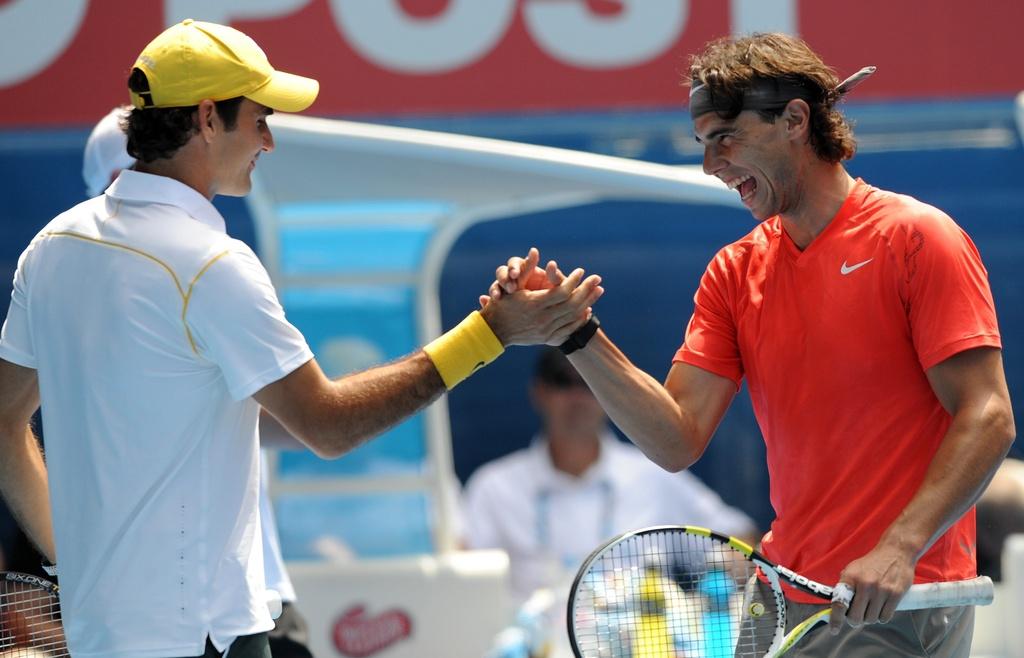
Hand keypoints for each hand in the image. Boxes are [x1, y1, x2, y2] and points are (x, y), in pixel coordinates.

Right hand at [479, 247, 561, 306]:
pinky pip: (492, 299)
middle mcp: (514, 277)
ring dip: (495, 289)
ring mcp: (505, 289)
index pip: (515, 263)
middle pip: (502, 272)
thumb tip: (552, 264)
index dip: (514, 267)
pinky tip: (485, 302)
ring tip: (497, 296)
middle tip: (508, 288)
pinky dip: (487, 300)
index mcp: (526, 269)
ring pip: (495, 284)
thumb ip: (554, 276)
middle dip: (504, 279)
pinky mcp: (502, 300)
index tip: (515, 274)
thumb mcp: (555, 287)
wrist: (550, 316)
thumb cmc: (556, 296)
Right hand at [480, 265, 602, 346]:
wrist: (495, 331)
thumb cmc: (503, 303)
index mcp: (534, 304)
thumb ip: (526, 269)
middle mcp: (542, 318)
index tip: (581, 271)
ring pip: (572, 316)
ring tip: (598, 291)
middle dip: (586, 290)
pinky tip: (587, 310)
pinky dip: (579, 319)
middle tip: (597, 279)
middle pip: (571, 304)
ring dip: (588, 303)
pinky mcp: (547, 338)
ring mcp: (546, 330)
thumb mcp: (512, 285)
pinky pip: (568, 328)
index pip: (561, 292)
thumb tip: (535, 250)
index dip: (573, 281)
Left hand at [829, 541, 916, 633]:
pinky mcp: (895, 594)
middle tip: (857, 616)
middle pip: (856, 617)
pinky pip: (885, 617)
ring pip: (871, 619)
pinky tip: (882, 607)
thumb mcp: (853, 570)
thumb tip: (838, 607)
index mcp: (850, 577)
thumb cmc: (872, 563)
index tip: (834, 629)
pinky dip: (882, 616)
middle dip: (855, 620)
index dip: (836, 619)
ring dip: (870, 617)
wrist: (895, 552)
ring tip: (872, 606)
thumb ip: (846, 587)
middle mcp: (865, 584)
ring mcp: (881, 590)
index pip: (840, 603)